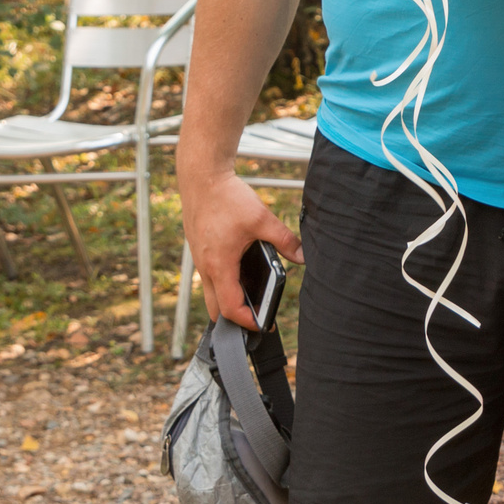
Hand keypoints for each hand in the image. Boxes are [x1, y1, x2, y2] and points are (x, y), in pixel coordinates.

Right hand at [179, 170, 302, 330]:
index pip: (230, 307)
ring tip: (252, 297)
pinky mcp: (200, 250)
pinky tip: (241, 273)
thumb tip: (303, 257)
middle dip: (234, 317)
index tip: (262, 324)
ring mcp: (200, 260)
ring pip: (211, 292)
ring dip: (228, 299)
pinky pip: (210, 276)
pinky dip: (224, 283)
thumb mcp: (262, 219)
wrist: (202, 178)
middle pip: (215, 307)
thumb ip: (285, 240)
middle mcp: (206, 267)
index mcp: (220, 265)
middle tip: (256, 317)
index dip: (247, 320)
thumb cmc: (227, 198)